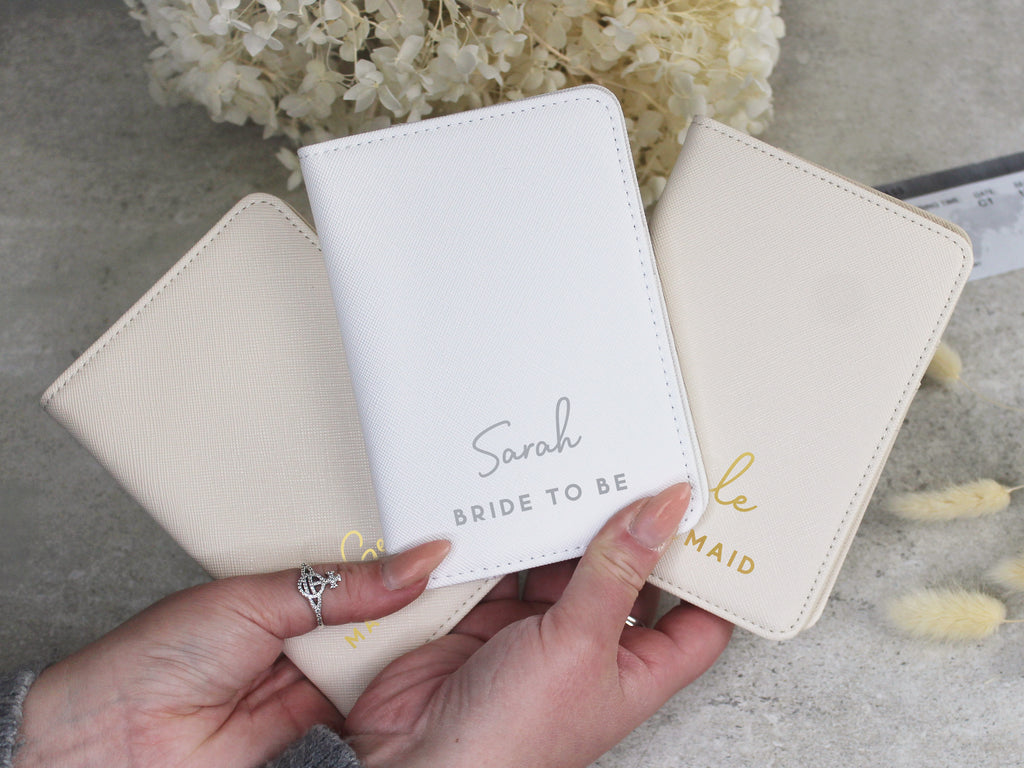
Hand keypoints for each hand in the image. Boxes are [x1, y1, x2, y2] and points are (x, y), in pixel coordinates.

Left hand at [16, 540, 450, 767]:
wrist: (116, 740)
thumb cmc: (156, 657)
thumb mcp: (257, 599)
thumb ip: (340, 587)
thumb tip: (412, 563)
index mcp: (288, 590)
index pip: (361, 565)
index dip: (403, 556)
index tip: (447, 541)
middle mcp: (307, 632)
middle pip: (381, 608)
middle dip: (417, 592)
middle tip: (462, 567)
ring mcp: (317, 680)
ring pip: (384, 651)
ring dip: (412, 634)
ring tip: (456, 602)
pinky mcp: (323, 725)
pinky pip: (372, 697)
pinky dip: (397, 682)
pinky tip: (426, 657)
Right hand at [345, 483, 732, 767]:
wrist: (417, 760)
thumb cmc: (512, 740)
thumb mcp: (580, 645)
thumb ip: (617, 573)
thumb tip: (661, 515)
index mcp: (636, 669)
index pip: (695, 617)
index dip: (706, 568)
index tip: (709, 511)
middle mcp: (592, 648)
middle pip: (625, 575)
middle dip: (625, 529)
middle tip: (633, 472)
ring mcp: (539, 633)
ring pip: (562, 563)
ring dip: (562, 529)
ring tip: (572, 479)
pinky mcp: (489, 620)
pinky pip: (506, 566)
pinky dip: (506, 540)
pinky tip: (513, 510)